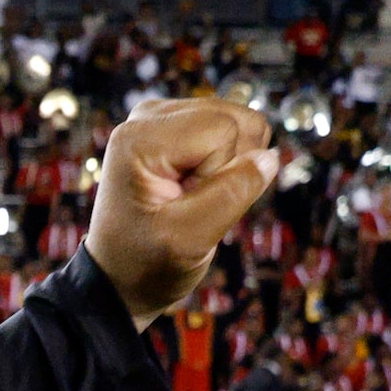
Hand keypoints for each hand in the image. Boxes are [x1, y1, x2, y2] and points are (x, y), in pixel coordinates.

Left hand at [84, 97, 278, 330]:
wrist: (121, 274)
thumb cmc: (145, 261)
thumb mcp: (188, 239)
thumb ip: (231, 195)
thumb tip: (269, 157)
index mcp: (139, 137)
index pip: (224, 129)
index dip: (219, 171)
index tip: (185, 202)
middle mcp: (148, 116)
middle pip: (237, 120)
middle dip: (229, 165)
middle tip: (189, 201)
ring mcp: (164, 118)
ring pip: (243, 124)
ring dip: (231, 165)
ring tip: (190, 195)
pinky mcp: (180, 126)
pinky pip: (237, 132)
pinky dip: (228, 163)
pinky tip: (195, 186)